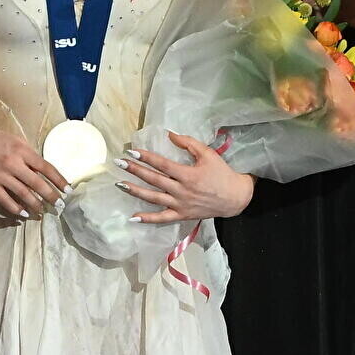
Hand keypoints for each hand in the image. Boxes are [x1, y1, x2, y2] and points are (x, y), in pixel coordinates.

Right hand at [0, 122, 69, 219]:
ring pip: (23, 194)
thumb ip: (28, 155)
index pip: (46, 168)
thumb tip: (42, 170)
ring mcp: (1, 175)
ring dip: (36, 205)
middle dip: (51, 196)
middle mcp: (13, 163)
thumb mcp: (15, 140)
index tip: (68, 190)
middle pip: (37, 184)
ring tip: (43, 211)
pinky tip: (24, 213)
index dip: (59, 180)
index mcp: (22, 151)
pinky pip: (6, 200)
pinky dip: (16, 208)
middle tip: (60, 205)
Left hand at [121, 133, 253, 222]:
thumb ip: (188, 143)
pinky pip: (162, 219)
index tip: (131, 152)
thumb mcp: (208, 154)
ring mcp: (180, 205)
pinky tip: (133, 217)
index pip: (162, 164)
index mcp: (188, 174)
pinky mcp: (182, 215)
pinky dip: (147, 219)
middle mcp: (181, 190)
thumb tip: (170, 135)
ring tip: (120, 185)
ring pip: (154, 198)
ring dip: (136, 191)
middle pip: (154, 179)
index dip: (146, 157)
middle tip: (119, 163)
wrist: (235, 198)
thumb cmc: (221, 174)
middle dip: (135, 171)